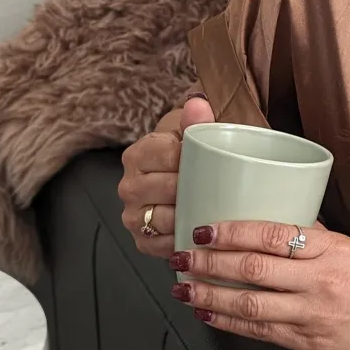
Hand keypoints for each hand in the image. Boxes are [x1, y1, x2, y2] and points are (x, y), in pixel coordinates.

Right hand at [118, 94, 215, 256]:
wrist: (184, 176)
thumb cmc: (192, 153)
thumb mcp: (195, 131)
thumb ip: (196, 118)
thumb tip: (198, 103)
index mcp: (139, 153)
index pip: (167, 156)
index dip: (194, 160)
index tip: (214, 161)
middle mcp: (129, 185)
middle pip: (165, 189)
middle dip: (194, 190)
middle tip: (220, 189)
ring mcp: (132, 214)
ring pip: (162, 219)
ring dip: (188, 218)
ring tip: (211, 211)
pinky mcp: (141, 239)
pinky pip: (160, 246)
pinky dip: (181, 242)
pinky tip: (197, 234)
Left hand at [167, 218, 349, 349]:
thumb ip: (311, 241)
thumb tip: (266, 228)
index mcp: (331, 249)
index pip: (272, 234)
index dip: (231, 231)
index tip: (203, 228)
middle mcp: (320, 281)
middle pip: (252, 269)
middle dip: (208, 263)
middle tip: (179, 256)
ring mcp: (313, 315)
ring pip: (249, 304)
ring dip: (209, 295)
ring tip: (182, 287)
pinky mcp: (310, 344)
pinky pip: (260, 331)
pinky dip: (228, 322)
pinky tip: (209, 313)